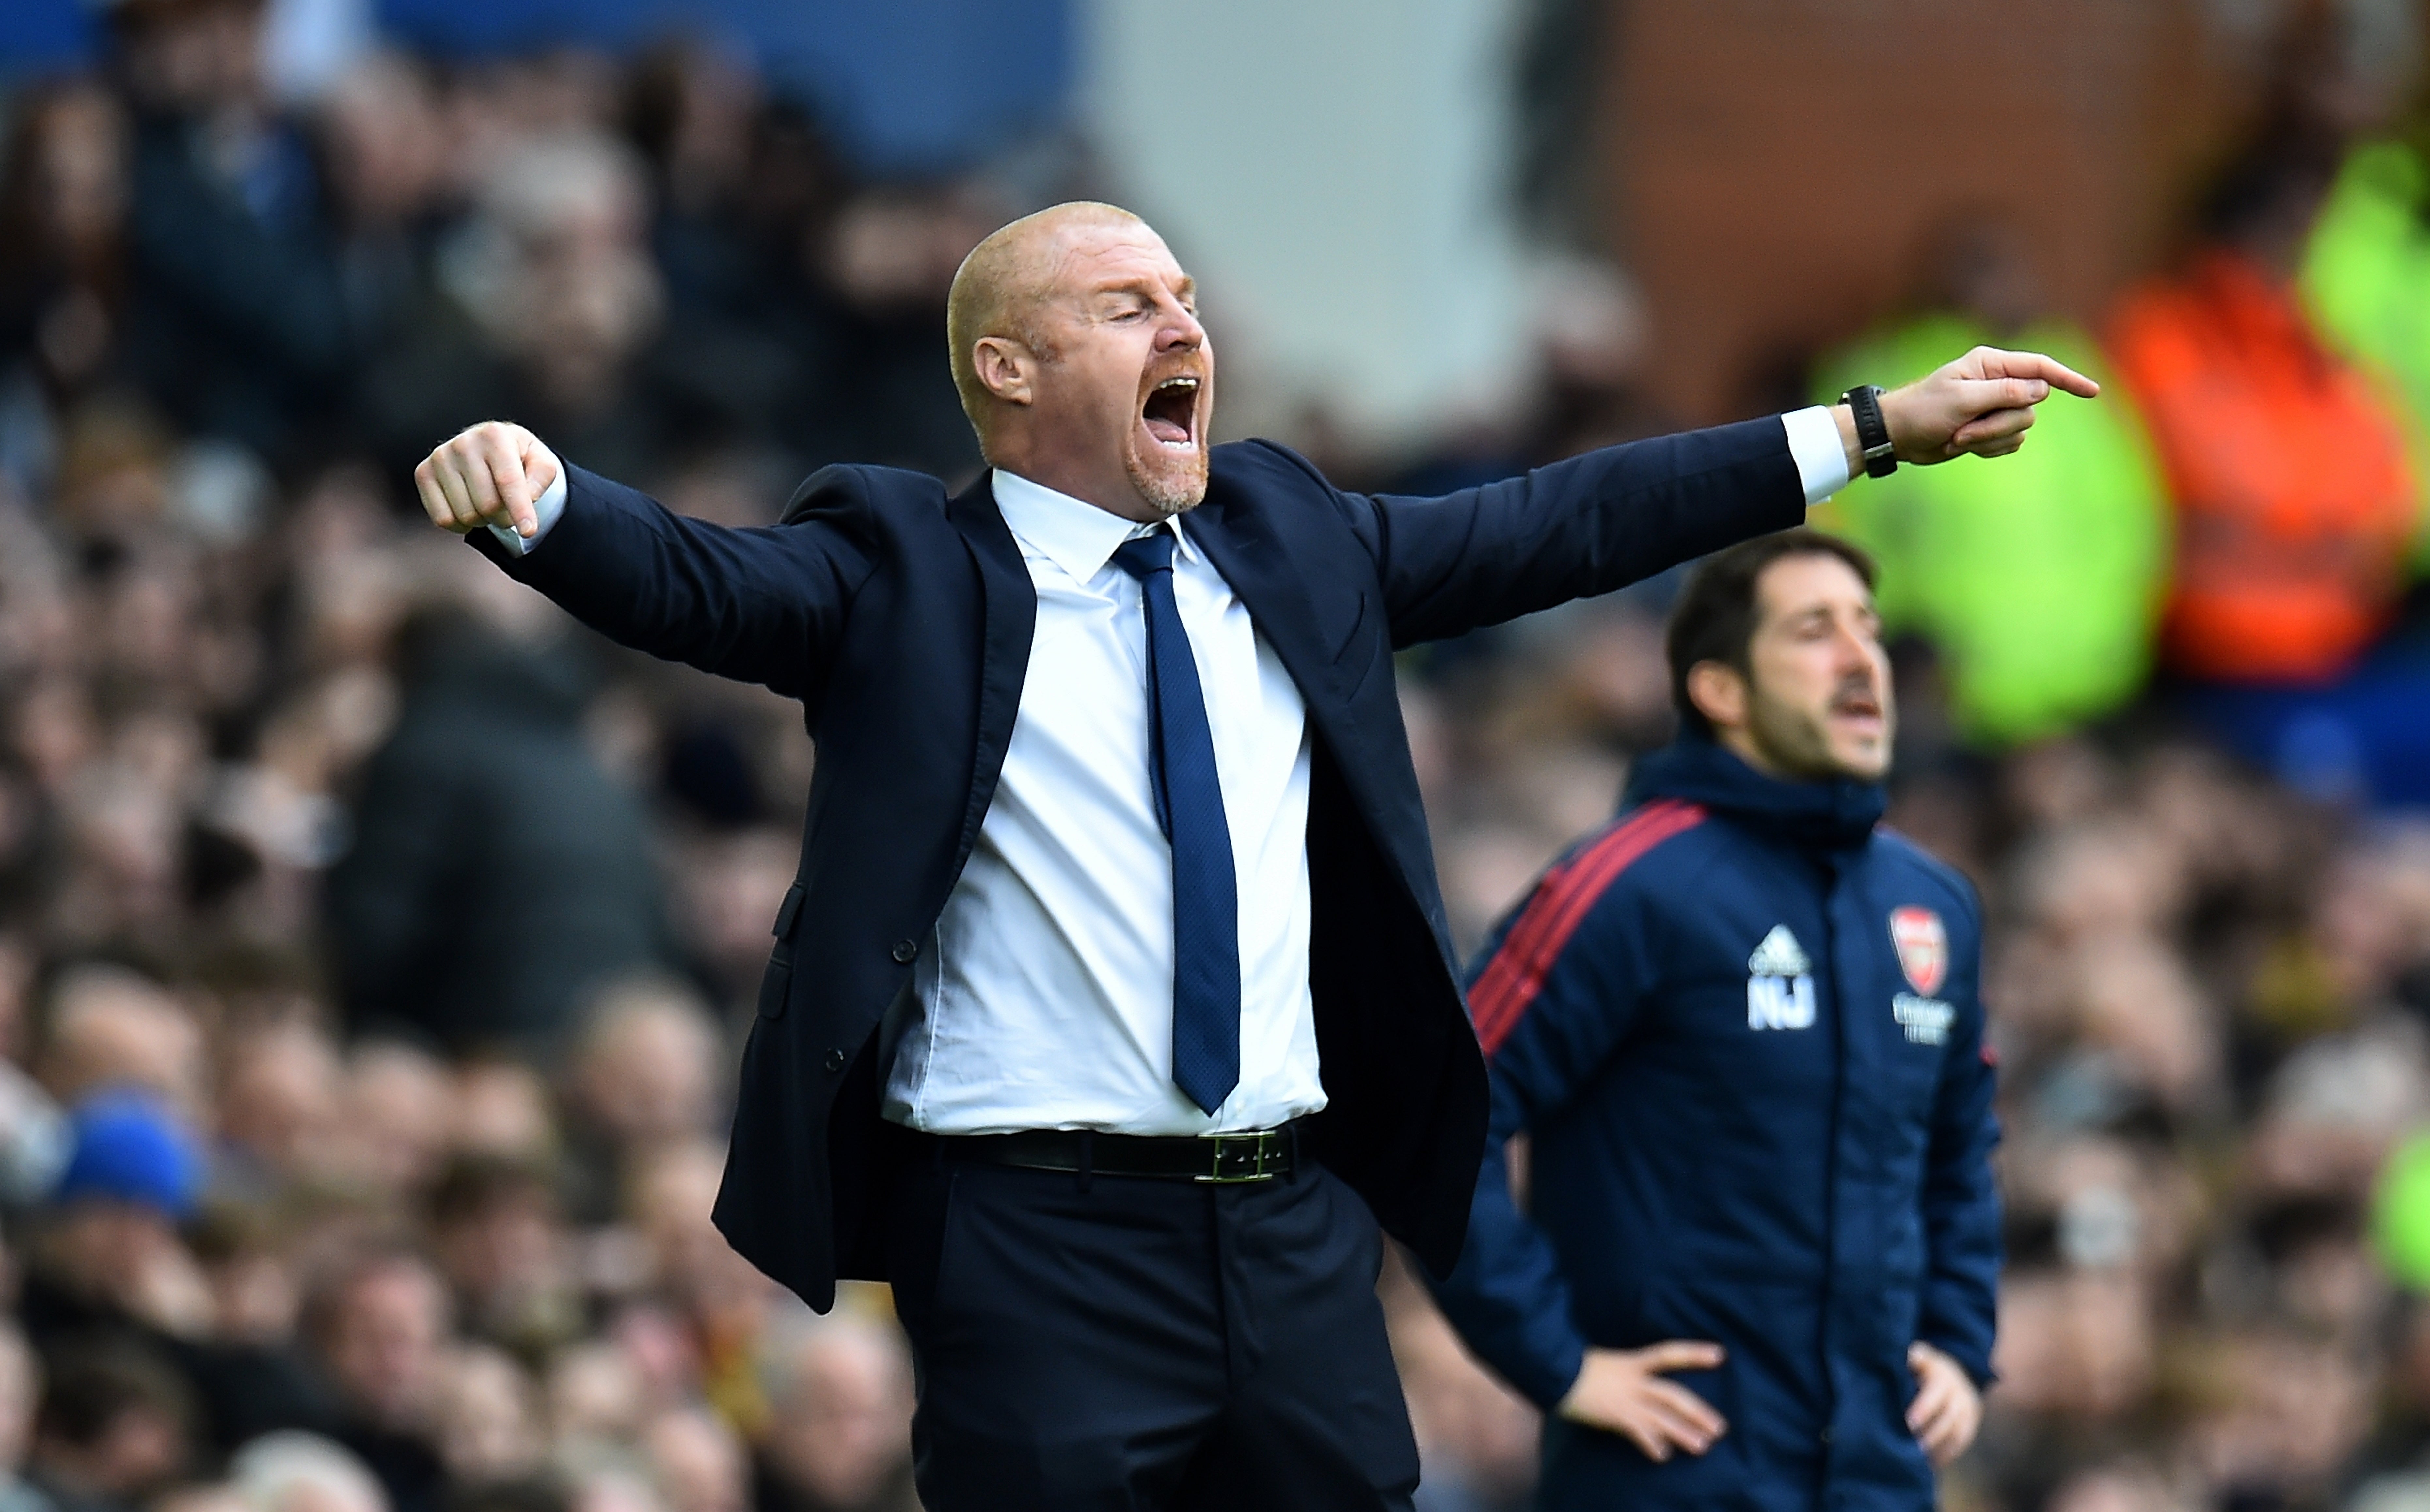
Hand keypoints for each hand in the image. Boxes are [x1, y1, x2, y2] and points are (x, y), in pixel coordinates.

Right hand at [414, 421, 560, 538]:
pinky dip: (460, 525)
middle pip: (488, 505)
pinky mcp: (423, 473)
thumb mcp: (541, 463)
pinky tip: (470, 510)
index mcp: (495, 435)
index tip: (529, 531)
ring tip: (489, 505)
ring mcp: (440, 457)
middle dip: (504, 517)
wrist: (489, 447)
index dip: (520, 510)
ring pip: (466, 515)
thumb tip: (526, 499)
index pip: (508, 481)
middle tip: (508, 509)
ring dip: (483, 521)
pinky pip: (442, 519)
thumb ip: (541, 478)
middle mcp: (464, 443)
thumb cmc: (519, 458)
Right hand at [1557, 1341, 1727, 1462]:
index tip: (1719, 1354)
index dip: (1694, 1353)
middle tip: (1719, 1427)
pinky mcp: (1614, 1415)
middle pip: (1673, 1394)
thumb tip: (1639, 1380)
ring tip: (1702, 1446)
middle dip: (1697, 1411)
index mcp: (1632, 1361)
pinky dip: (1651, 1443)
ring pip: (1661, 1417)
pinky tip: (1662, 1455)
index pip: (1668, 1354)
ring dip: (1683, 1433)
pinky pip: (1638, 1432)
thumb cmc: (1575, 1366)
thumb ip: (1624, 1371)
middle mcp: (1634, 1380)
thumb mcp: (1605, 1362)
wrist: (1553, 1370)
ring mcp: (1625, 1399)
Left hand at [1841, 346, 2099, 469]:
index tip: (2092, 392)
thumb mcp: (1961, 399)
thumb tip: (2040, 390)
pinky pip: (2010, 443)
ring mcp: (1995, 408)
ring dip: (1989, 438)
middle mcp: (1998, 384)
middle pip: (2030, 406)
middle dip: (1999, 423)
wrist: (1898, 435)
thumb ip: (2003, 393)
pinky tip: (1963, 445)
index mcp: (1991, 365)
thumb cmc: (1923, 410)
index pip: (2040, 367)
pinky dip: (1988, 448)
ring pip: (2021, 427)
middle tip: (1963, 430)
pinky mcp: (1990, 430)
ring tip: (1957, 437)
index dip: (2067, 379)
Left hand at [1905, 1341, 1982, 1465]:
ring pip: (1957, 1433)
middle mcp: (1960, 1396)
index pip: (1935, 1394)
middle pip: (1948, 1418)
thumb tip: (1912, 1354)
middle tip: (1913, 1446)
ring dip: (1940, 1448)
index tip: (1910, 1422)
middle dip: (1931, 1434)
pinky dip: (1948, 1453)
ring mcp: (1968, 1411)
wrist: (1956, 1372)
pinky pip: (1962, 1441)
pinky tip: (1932, 1463)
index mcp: (1944, 1378)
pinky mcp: (1971, 1424)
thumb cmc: (1927, 1366)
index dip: (1924, 1408)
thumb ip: (1915, 1357)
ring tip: (1921, 1460)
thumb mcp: (1921, 1357)